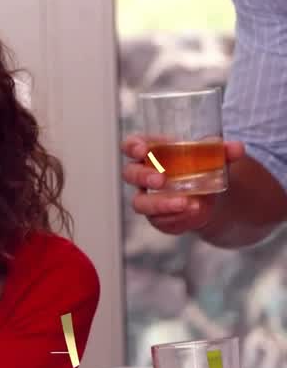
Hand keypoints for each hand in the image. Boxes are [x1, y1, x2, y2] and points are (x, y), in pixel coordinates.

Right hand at [121, 135, 243, 234]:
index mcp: (151, 152)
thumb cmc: (200, 165)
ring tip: (185, 203)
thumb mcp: (213, 155)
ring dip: (160, 204)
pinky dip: (178, 218)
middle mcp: (143, 175)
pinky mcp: (157, 217)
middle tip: (161, 180)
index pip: (131, 146)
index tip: (142, 151)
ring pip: (140, 203)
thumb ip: (223, 151)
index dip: (132, 147)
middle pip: (130, 174)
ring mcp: (147, 198)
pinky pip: (160, 221)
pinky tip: (194, 213)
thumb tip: (236, 148)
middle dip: (143, 176)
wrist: (207, 192)